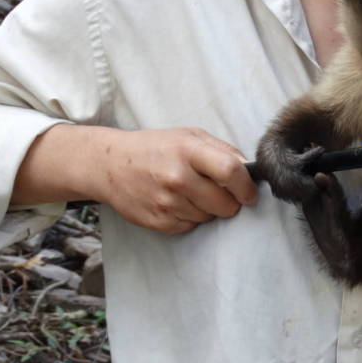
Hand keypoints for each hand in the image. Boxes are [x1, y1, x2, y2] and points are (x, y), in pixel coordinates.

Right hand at [97, 128, 257, 233]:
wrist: (110, 165)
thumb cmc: (155, 147)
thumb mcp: (190, 136)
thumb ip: (222, 150)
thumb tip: (249, 170)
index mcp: (188, 151)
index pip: (230, 171)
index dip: (246, 186)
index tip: (250, 193)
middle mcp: (177, 178)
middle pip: (224, 203)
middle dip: (231, 202)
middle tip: (223, 194)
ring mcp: (166, 202)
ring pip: (209, 217)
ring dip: (209, 209)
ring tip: (192, 193)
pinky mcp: (158, 222)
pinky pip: (190, 226)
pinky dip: (191, 217)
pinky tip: (178, 202)